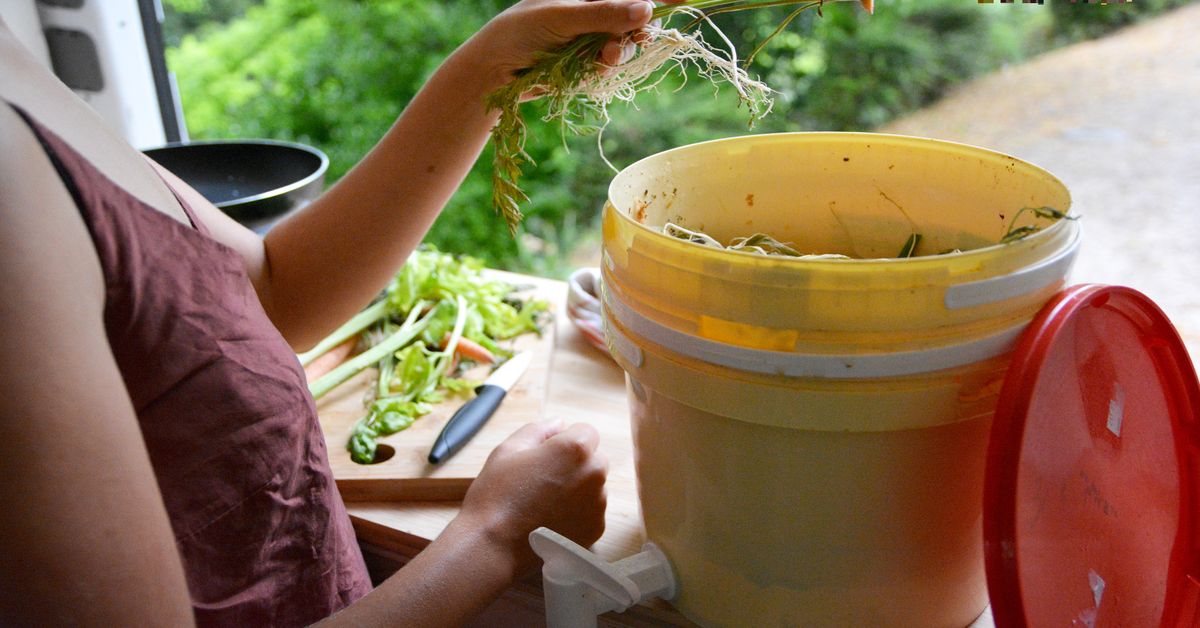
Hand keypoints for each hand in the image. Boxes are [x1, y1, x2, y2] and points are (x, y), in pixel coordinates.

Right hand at [457, 419, 608, 574]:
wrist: (493, 547)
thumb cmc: (496, 495)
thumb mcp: (508, 450)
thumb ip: (538, 429)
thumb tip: (559, 423)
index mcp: (576, 448)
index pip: (586, 431)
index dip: (565, 440)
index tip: (546, 455)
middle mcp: (594, 474)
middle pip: (594, 458)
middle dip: (575, 464)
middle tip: (543, 480)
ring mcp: (598, 504)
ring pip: (593, 486)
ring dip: (578, 488)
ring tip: (545, 503)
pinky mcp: (596, 529)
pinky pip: (591, 511)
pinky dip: (577, 513)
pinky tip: (551, 519)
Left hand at [472, 0, 686, 89]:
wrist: (494, 71)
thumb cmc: (521, 30)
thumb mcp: (563, 17)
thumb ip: (605, 14)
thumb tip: (647, 9)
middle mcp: (594, 11)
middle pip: (636, 19)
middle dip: (637, 32)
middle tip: (636, 40)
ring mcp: (593, 37)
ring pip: (626, 46)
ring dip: (620, 54)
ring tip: (603, 59)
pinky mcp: (588, 63)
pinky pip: (611, 67)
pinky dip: (604, 71)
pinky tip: (587, 70)